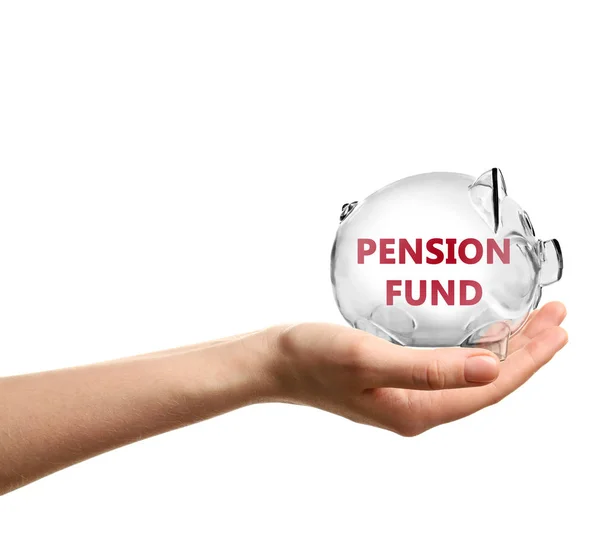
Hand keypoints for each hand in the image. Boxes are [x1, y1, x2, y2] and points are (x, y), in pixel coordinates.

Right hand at [265, 302, 566, 435]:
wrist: (274, 361)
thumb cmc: (312, 358)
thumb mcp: (368, 358)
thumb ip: (428, 368)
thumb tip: (491, 371)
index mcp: (416, 410)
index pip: (489, 389)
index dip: (529, 360)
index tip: (557, 328)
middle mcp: (417, 407)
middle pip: (488, 382)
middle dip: (527, 351)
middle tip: (555, 315)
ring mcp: (406, 394)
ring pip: (470, 373)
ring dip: (503, 347)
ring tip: (530, 322)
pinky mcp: (395, 378)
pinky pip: (448, 365)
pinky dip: (472, 345)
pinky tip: (476, 329)